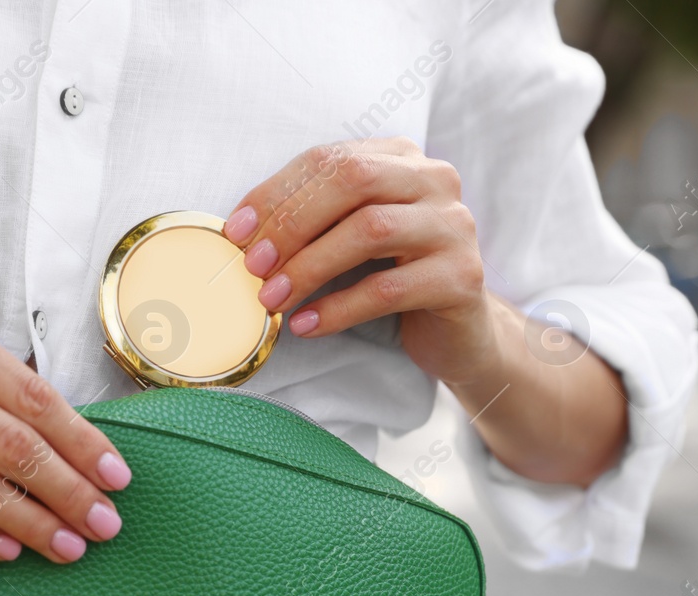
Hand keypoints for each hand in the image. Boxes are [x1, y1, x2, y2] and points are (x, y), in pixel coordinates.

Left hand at [222, 137, 501, 386]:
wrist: (459, 334)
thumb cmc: (394, 279)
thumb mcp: (351, 238)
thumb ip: (313, 220)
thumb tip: (243, 231)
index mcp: (403, 159)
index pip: (331, 159)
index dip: (277, 193)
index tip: (236, 232)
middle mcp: (436, 181)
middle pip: (353, 181)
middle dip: (293, 224)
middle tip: (253, 266)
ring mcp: (454, 227)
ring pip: (370, 231)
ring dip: (310, 267)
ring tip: (273, 299)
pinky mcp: (462, 277)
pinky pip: (389, 289)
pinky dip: (339, 308)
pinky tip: (307, 325)